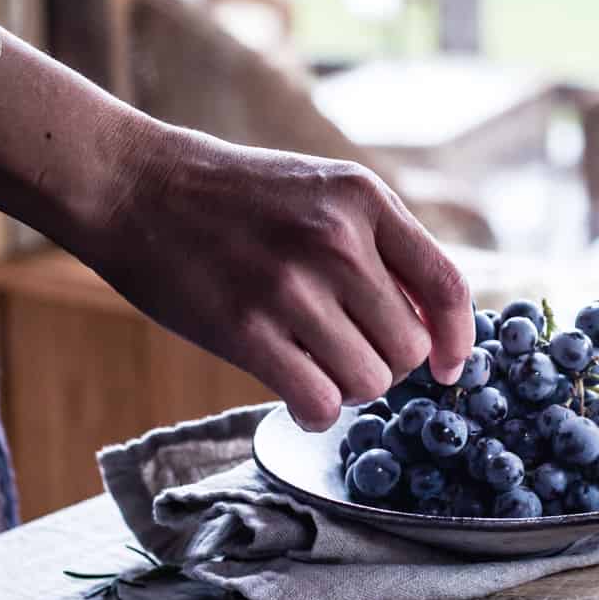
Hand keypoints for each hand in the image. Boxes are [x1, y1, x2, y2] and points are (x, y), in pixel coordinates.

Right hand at [82, 124, 473, 430]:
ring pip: (368, 382)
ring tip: (315, 362)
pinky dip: (314, 411)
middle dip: (387, 363)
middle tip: (348, 350)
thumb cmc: (238, 198)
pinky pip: (318, 404)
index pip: (446, 286)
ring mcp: (291, 287)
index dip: (459, 340)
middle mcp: (336, 240)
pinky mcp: (246, 329)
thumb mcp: (323, 190)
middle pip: (408, 348)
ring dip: (347, 387)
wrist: (139, 188)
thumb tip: (433, 325)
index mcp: (363, 199)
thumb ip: (379, 245)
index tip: (449, 368)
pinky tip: (296, 390)